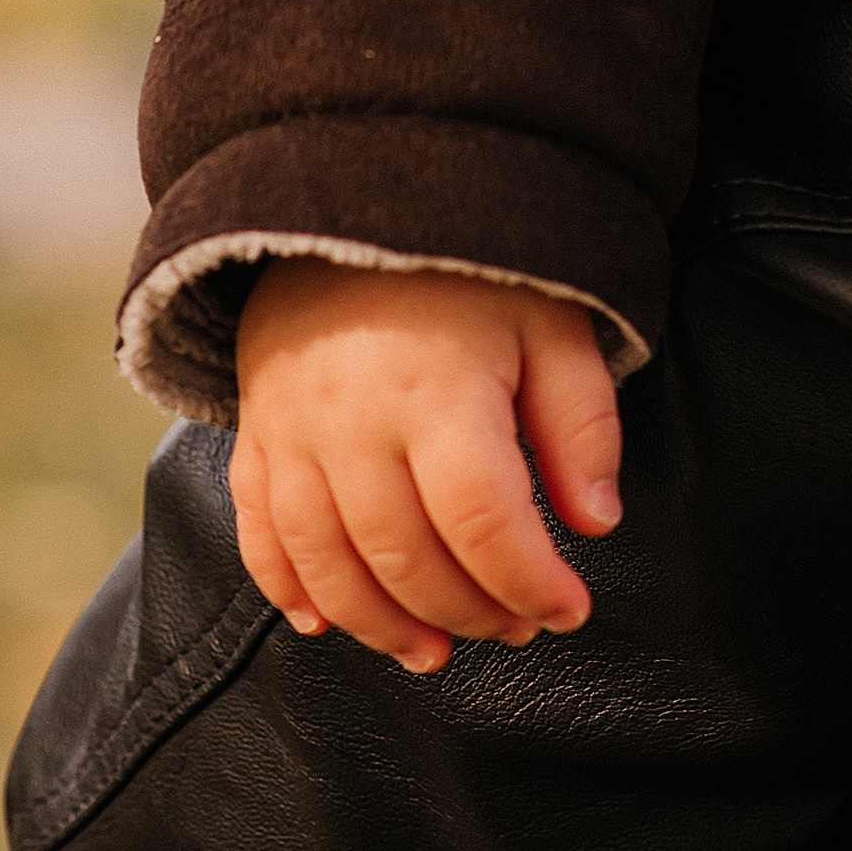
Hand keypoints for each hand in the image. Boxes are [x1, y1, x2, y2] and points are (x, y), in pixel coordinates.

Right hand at [231, 262, 623, 673]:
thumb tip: (595, 523)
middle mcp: (354, 423)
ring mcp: (292, 434)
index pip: (483, 522)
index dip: (530, 582)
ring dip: (383, 626)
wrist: (356, 200)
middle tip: (517, 628)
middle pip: (406, 557)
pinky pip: (260, 536)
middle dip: (469, 611)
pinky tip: (328, 624)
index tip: (570, 609)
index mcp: (439, 391)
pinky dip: (290, 591)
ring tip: (435, 650)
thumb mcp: (551, 321)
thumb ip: (581, 423)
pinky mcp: (256, 435)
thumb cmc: (468, 267)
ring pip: (329, 565)